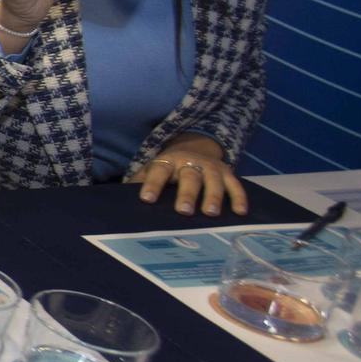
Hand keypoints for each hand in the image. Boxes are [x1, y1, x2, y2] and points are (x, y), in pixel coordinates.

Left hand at [131, 134, 246, 217]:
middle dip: (186, 194)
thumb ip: (139, 183)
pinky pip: (235, 185)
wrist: (194, 148)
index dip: (153, 184)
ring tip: (210, 213)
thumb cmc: (167, 169)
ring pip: (213, 181)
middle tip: (183, 211)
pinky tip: (239, 212)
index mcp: (167, 162)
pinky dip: (239, 197)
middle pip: (189, 177)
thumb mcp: (152, 171)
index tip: (147, 199)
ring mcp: (211, 167)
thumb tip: (121, 201)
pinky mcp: (228, 173)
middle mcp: (190, 162)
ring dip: (213, 196)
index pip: (158, 171)